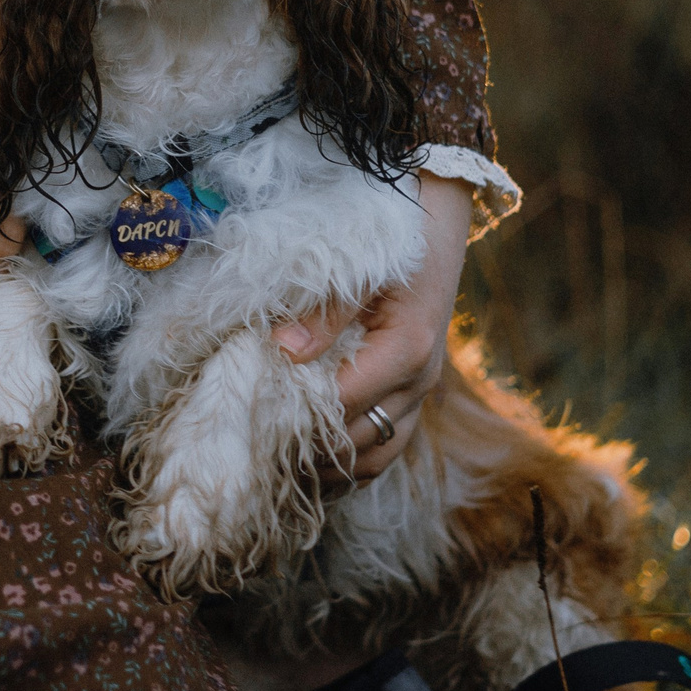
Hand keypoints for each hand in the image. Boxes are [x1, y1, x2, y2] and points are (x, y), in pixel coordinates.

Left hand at [273, 172, 471, 481]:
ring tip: (285, 465)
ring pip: (379, 454)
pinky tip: (318, 460)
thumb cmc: (393, 240)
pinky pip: (388, 444)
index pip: (344, 403)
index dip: (300, 418)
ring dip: (335, 466)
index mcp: (406, 349)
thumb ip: (323, 312)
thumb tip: (284, 352)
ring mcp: (421, 391)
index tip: (254, 421)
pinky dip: (354, 459)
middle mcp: (420, 380)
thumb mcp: (357, 266)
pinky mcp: (414, 393)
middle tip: (259, 451)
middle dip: (313, 450)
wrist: (436, 224)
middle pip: (361, 439)